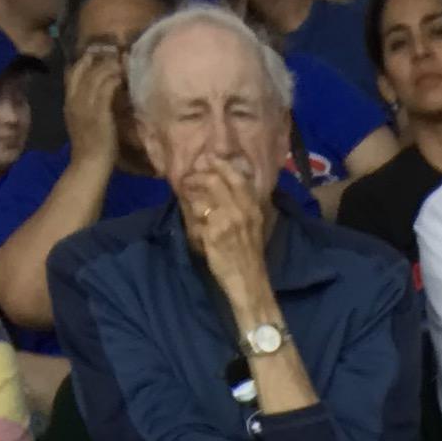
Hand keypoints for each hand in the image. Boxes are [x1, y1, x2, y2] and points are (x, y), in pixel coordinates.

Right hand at [64, 36, 126, 163]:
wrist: (89, 165)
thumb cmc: (91, 148)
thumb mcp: (82, 122)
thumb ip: (87, 107)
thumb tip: (100, 94)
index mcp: (68, 102)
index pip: (72, 72)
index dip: (84, 60)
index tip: (96, 54)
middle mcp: (74, 99)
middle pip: (82, 68)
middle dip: (97, 57)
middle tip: (111, 51)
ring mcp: (85, 104)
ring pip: (95, 74)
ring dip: (109, 65)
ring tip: (120, 60)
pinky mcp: (99, 111)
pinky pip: (106, 87)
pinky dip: (114, 78)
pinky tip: (122, 76)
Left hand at [182, 159, 275, 306]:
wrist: (249, 281)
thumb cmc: (250, 256)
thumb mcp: (254, 226)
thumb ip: (243, 206)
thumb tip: (227, 188)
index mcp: (253, 208)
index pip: (236, 177)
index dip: (220, 164)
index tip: (209, 159)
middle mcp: (241, 211)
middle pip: (215, 181)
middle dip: (198, 176)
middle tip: (189, 178)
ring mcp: (226, 221)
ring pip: (202, 198)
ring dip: (192, 196)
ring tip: (187, 196)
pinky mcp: (213, 234)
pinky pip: (196, 217)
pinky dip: (191, 216)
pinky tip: (192, 220)